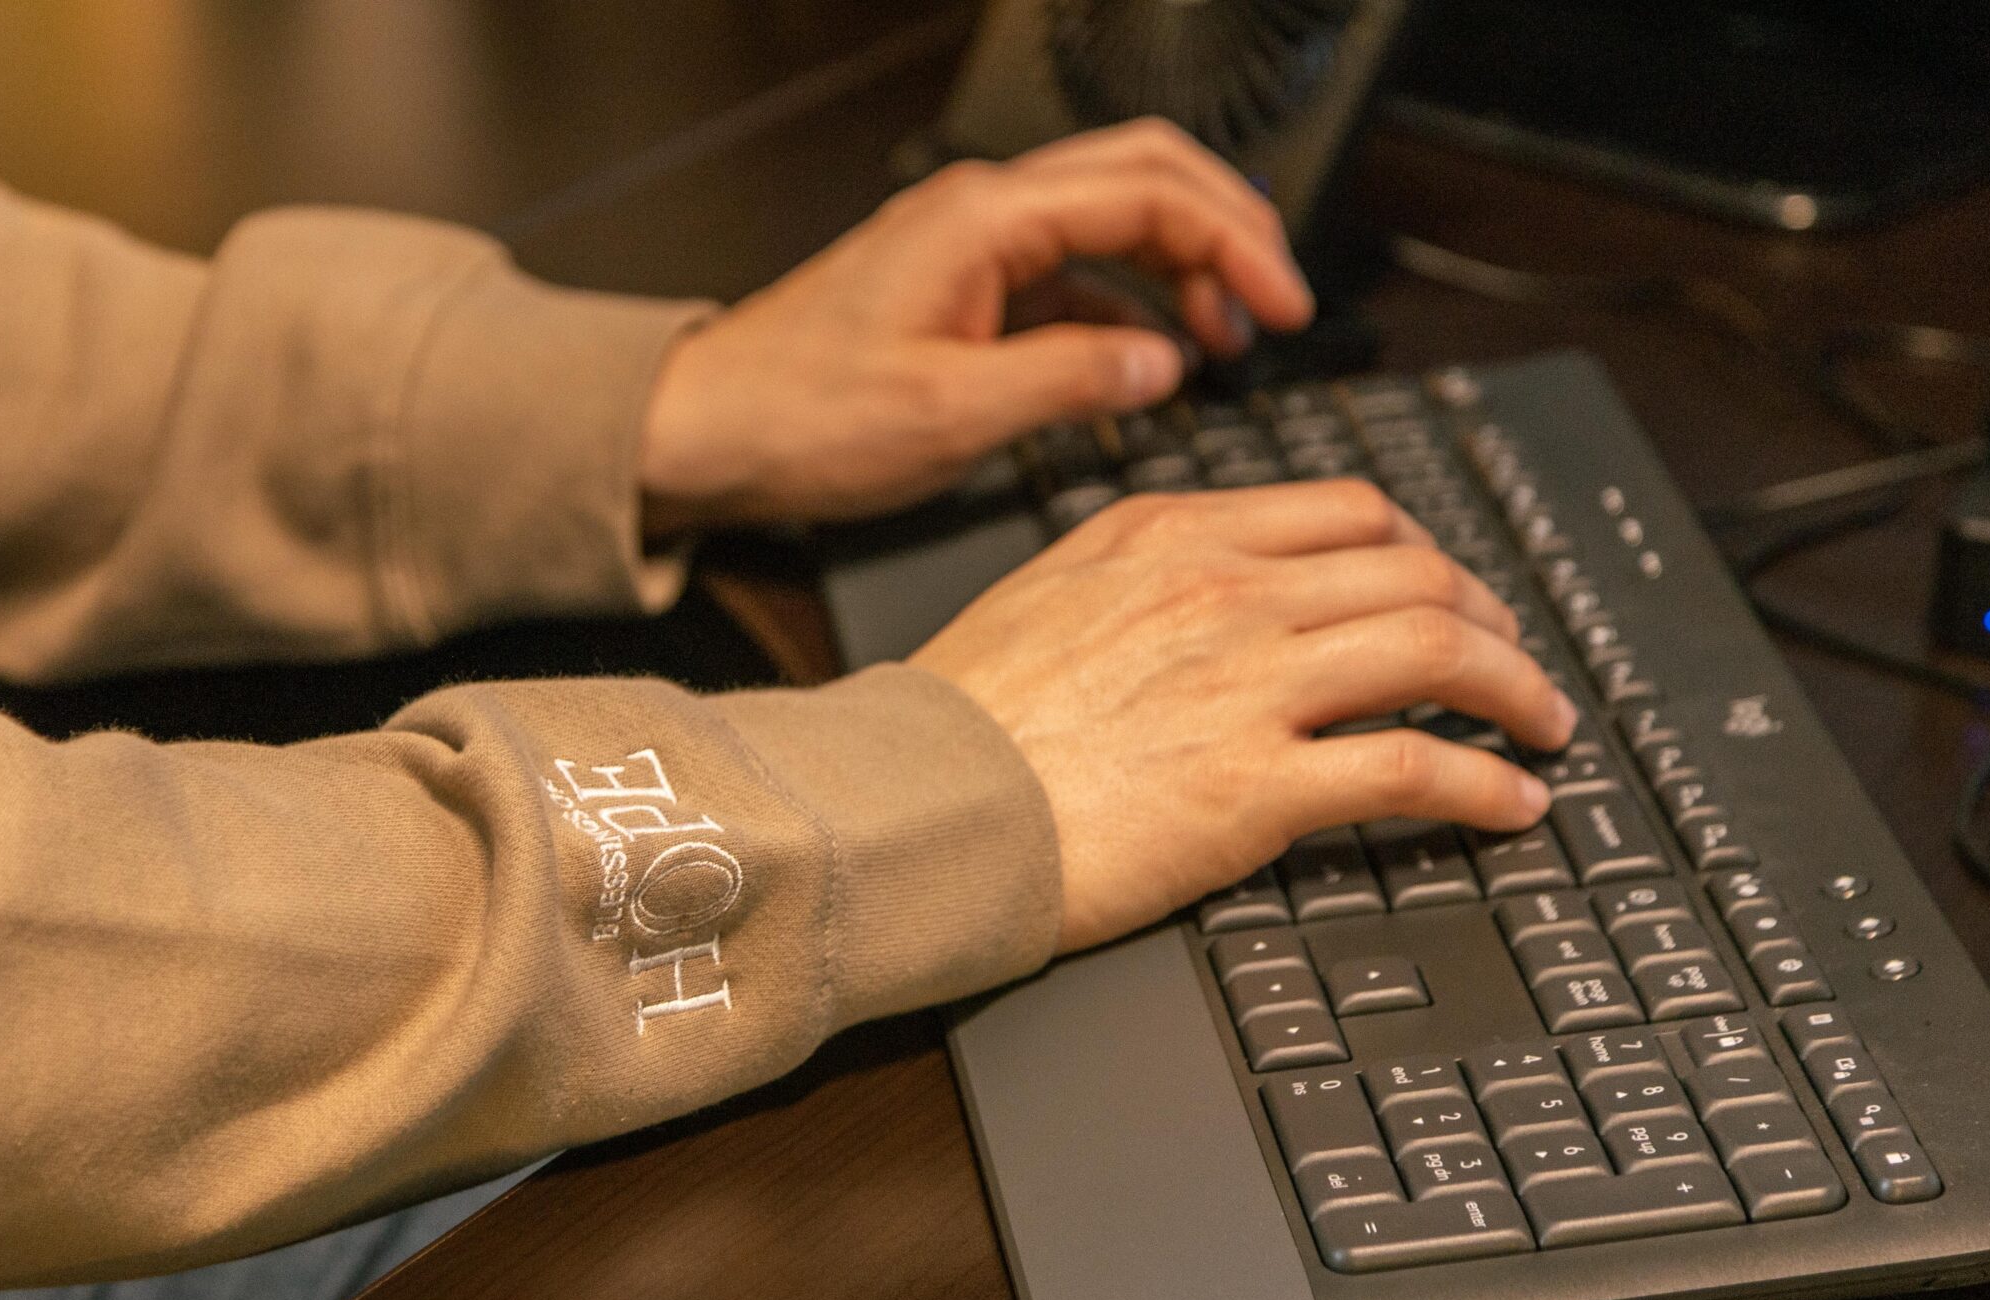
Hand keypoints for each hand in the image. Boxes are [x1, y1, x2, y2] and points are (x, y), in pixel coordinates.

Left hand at [638, 120, 1312, 533]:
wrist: (704, 431)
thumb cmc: (795, 417)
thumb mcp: (950, 415)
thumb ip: (1069, 382)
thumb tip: (1164, 364)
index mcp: (983, 220)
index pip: (1150, 192)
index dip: (1235, 244)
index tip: (1284, 308)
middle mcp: (980, 213)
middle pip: (1142, 178)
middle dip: (1224, 232)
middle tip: (1279, 304)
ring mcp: (970, 247)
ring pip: (1110, 222)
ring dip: (1179, 270)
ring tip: (1225, 341)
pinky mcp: (960, 288)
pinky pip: (1069, 274)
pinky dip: (1123, 307)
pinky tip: (1147, 361)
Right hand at [909, 481, 1576, 953]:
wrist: (911, 803)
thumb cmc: (955, 722)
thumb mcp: (1043, 596)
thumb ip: (1133, 572)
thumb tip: (1192, 579)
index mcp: (1172, 536)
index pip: (1347, 512)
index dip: (1423, 547)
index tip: (1444, 585)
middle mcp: (1225, 592)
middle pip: (1418, 570)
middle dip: (1493, 616)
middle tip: (1515, 662)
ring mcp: (1250, 684)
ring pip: (1440, 649)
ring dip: (1517, 689)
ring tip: (1545, 727)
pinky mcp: (1260, 785)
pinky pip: (1417, 767)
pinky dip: (1489, 786)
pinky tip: (1514, 807)